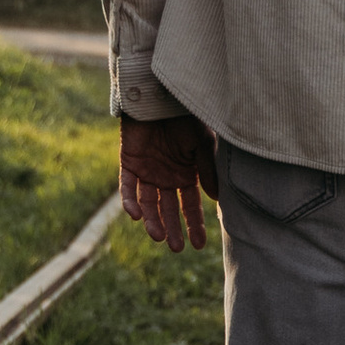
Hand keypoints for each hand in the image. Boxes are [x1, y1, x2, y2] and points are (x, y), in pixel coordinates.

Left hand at [120, 109, 218, 251]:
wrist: (160, 95)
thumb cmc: (186, 117)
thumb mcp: (203, 145)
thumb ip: (208, 172)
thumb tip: (217, 200)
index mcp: (186, 173)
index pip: (190, 205)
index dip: (194, 224)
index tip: (198, 244)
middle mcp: (166, 176)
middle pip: (168, 209)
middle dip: (173, 229)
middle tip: (177, 248)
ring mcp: (147, 171)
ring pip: (148, 203)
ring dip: (152, 221)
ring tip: (158, 237)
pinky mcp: (128, 163)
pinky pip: (127, 188)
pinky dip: (130, 202)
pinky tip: (135, 216)